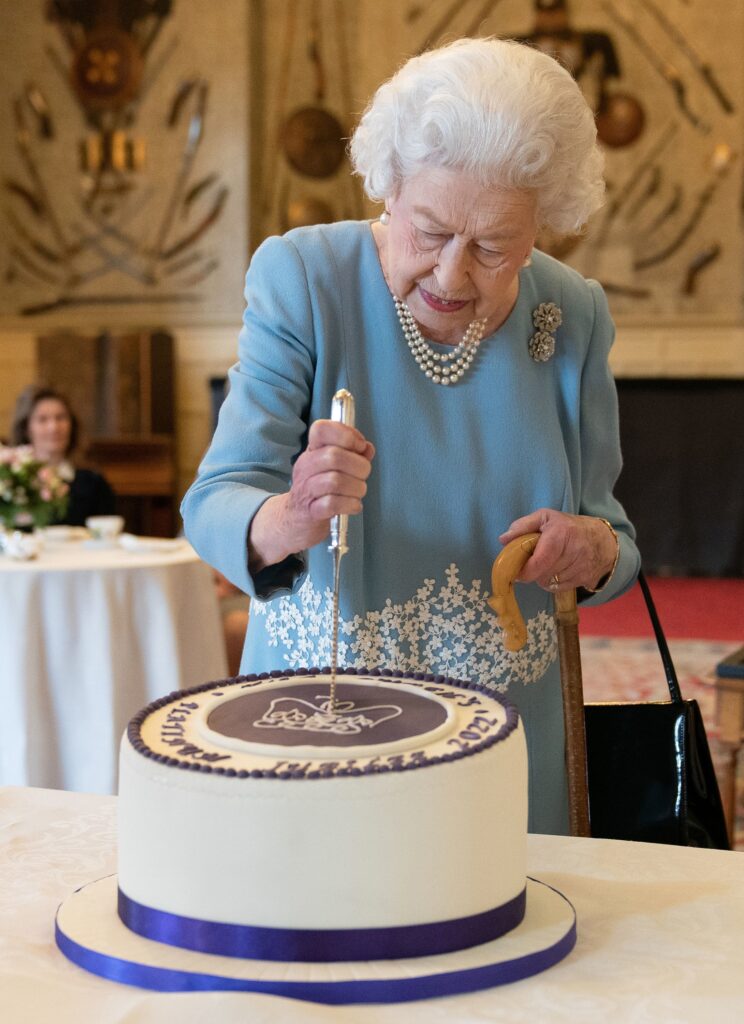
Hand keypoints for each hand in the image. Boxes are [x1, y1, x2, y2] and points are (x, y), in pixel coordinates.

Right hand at [249, 420, 374, 570]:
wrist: (294, 521)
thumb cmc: (319, 491)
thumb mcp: (333, 468)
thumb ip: (353, 454)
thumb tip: (367, 448)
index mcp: (312, 451)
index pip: (321, 429)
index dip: (346, 434)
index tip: (359, 446)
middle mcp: (305, 467)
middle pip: (334, 456)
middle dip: (359, 466)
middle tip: (363, 476)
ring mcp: (305, 489)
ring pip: (335, 481)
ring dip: (357, 488)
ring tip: (358, 492)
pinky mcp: (310, 511)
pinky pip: (332, 504)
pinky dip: (350, 505)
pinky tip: (353, 506)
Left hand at [499, 508, 617, 592]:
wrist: (603, 539)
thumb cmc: (568, 526)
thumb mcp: (545, 517)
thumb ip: (523, 526)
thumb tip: (504, 539)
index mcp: (561, 533)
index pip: (540, 561)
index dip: (526, 570)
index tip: (517, 571)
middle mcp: (575, 551)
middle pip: (543, 575)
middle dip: (534, 572)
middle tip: (534, 562)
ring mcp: (583, 567)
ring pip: (551, 583)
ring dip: (544, 577)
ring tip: (549, 564)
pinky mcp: (587, 579)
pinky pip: (561, 588)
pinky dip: (554, 583)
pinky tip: (558, 571)